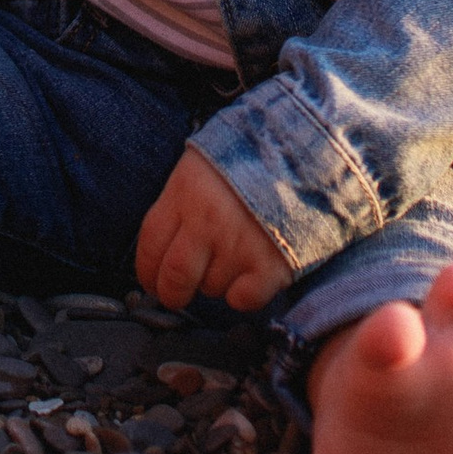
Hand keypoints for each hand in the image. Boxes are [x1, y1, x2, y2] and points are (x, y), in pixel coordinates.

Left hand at [134, 145, 294, 313]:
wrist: (306, 153)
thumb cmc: (250, 156)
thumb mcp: (202, 164)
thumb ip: (181, 200)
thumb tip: (163, 242)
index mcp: (185, 194)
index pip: (150, 245)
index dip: (146, 270)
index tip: (151, 280)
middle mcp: (206, 223)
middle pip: (175, 277)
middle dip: (171, 292)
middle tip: (177, 294)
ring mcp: (238, 246)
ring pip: (211, 288)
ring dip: (214, 284)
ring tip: (229, 262)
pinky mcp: (270, 266)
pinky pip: (243, 300)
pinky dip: (242, 295)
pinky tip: (249, 276)